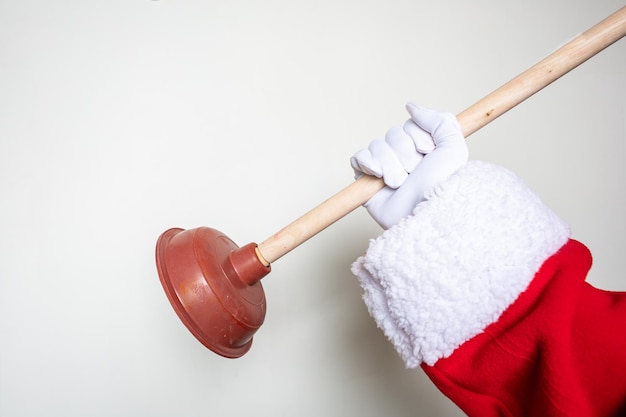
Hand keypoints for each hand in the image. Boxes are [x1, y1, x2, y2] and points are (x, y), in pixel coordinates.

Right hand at [351, 103, 467, 228]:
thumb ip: (439, 120)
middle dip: (405, 154)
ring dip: (391, 165)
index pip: (410, 124)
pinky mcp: (366, 180)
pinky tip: (378, 176)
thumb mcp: (454, 148)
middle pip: (393, 133)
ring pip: (377, 145)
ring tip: (400, 184)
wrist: (422, 214)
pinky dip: (368, 163)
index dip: (419, 137)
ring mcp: (384, 168)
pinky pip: (358, 157)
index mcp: (424, 149)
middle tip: (415, 173)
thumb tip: (411, 106)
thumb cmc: (442, 187)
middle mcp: (404, 157)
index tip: (429, 154)